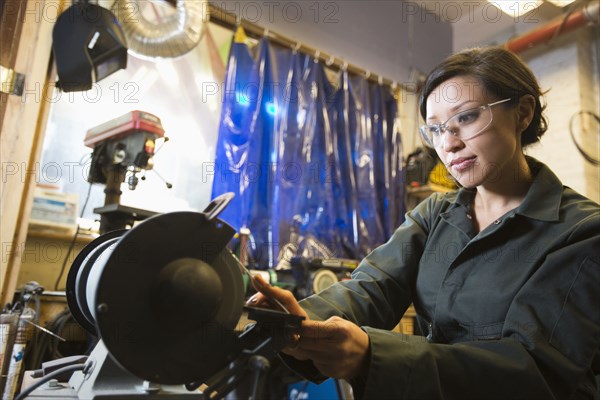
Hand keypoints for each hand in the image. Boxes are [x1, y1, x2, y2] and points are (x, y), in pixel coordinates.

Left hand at [246, 275, 369, 380]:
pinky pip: (310, 362)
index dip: (295, 326)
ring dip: (294, 346)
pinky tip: (309, 350)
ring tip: (287, 338)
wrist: (367, 358)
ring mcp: (330, 362)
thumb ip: (320, 325)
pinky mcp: (327, 372)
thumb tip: (300, 326)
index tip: (283, 322)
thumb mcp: (339, 323)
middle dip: (289, 336)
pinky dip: (306, 356)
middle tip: (277, 329)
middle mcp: (333, 348)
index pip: (310, 328)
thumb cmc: (351, 336)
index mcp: (337, 332)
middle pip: (302, 343)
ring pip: (302, 354)